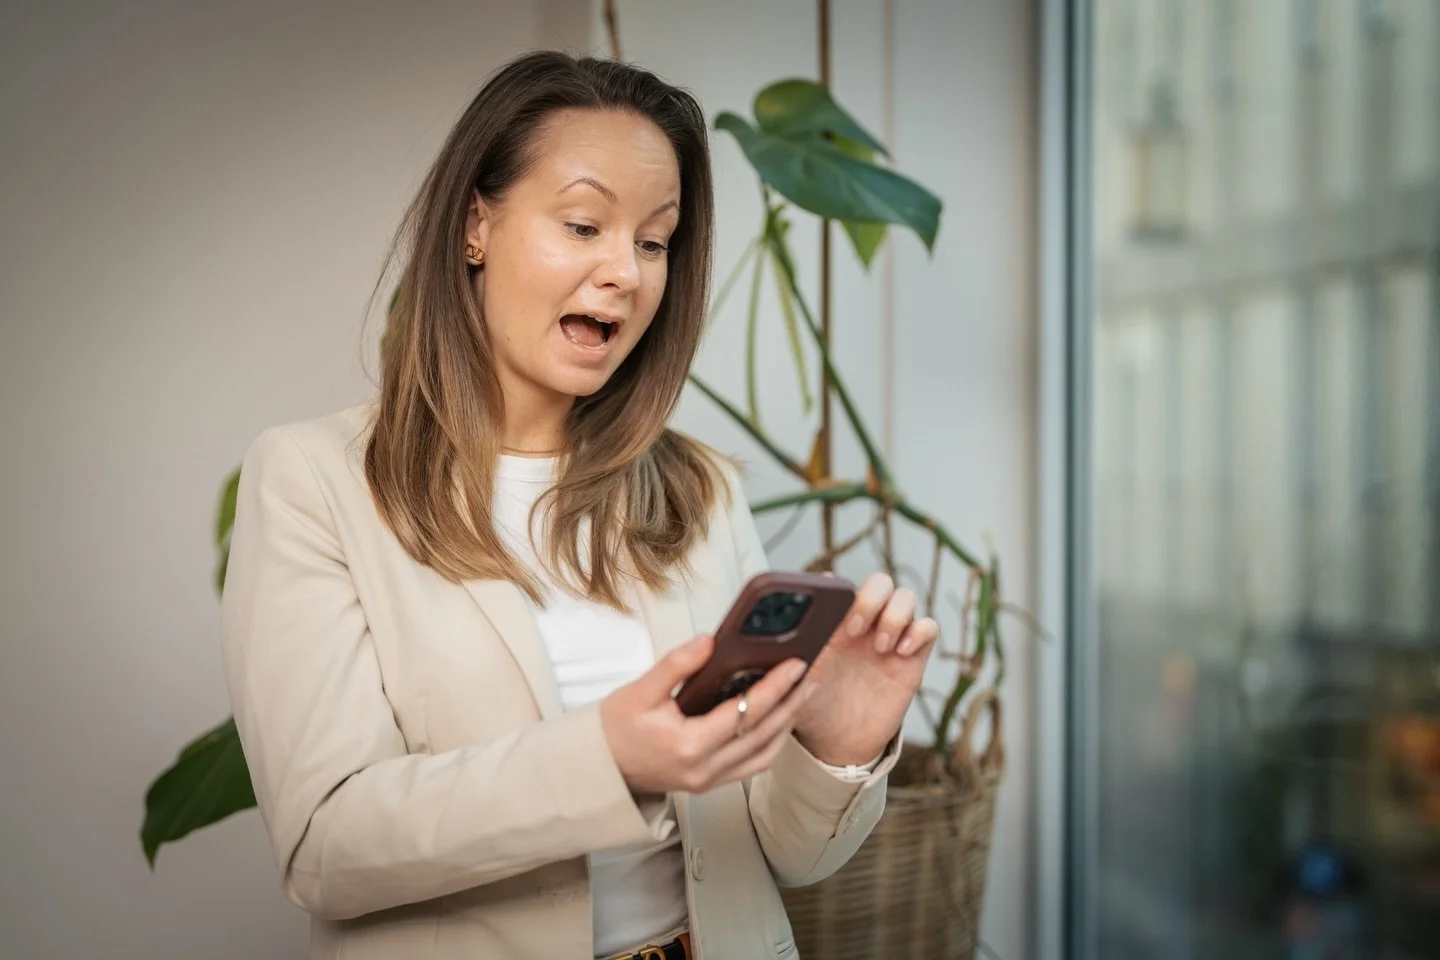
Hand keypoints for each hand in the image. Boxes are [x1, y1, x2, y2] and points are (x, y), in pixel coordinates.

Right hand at [600, 635, 818, 794]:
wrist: (602, 769)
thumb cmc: (616, 728)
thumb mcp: (639, 690)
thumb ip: (675, 665)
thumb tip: (709, 641)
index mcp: (688, 745)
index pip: (744, 713)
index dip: (774, 687)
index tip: (795, 664)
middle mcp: (705, 769)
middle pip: (763, 734)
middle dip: (791, 702)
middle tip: (811, 675)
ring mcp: (709, 781)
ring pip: (764, 754)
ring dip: (786, 724)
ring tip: (802, 694)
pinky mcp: (710, 783)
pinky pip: (752, 765)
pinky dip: (771, 742)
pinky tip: (779, 720)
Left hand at [793, 573, 939, 766]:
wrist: (837, 743)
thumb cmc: (812, 707)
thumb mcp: (793, 680)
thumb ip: (788, 656)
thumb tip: (782, 635)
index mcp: (833, 622)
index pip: (843, 585)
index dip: (841, 588)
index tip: (832, 612)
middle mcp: (864, 625)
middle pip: (880, 583)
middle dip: (872, 598)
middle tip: (856, 630)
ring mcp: (890, 639)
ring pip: (906, 598)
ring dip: (896, 615)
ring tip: (881, 647)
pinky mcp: (912, 659)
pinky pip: (928, 628)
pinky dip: (919, 632)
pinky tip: (900, 653)